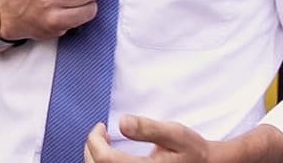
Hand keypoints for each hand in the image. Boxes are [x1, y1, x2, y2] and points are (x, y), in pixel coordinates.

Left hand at [84, 117, 212, 162]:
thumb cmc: (191, 150)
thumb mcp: (175, 134)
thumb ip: (149, 128)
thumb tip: (121, 123)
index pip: (106, 160)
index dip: (95, 141)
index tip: (101, 126)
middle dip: (92, 148)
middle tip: (100, 132)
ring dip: (95, 158)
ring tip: (104, 144)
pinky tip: (110, 157)